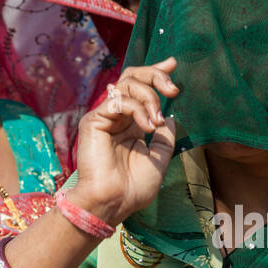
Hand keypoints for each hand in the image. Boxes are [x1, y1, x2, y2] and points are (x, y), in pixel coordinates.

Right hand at [72, 59, 178, 224]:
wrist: (113, 203)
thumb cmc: (133, 189)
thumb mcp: (159, 160)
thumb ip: (165, 138)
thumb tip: (170, 117)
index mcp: (131, 124)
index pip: (141, 89)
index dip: (156, 73)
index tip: (172, 64)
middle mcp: (117, 116)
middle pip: (133, 77)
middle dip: (156, 76)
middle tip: (173, 89)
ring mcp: (105, 117)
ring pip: (127, 83)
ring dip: (150, 97)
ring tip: (156, 122)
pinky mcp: (94, 120)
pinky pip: (119, 101)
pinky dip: (137, 109)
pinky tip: (147, 127)